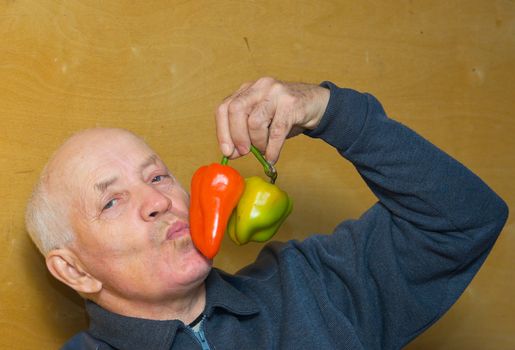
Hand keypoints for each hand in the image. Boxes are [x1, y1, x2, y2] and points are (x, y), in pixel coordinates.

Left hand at [215, 77, 329, 163]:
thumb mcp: (263, 122)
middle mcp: (259, 87)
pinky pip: (276, 131)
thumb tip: (231, 153)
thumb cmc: (287, 114)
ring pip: (255, 122)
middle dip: (237, 136)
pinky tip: (272, 157)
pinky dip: (272, 149)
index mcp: (248, 90)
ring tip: (264, 150)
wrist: (317, 104)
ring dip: (258, 143)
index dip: (222, 131)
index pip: (224, 108)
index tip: (226, 151)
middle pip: (235, 110)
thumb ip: (245, 134)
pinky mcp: (291, 104)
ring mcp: (275, 92)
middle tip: (244, 152)